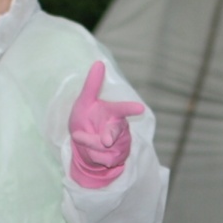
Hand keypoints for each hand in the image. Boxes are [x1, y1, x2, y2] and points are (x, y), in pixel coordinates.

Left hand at [67, 60, 145, 186]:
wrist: (82, 144)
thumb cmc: (86, 118)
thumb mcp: (84, 101)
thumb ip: (92, 85)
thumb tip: (99, 62)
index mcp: (114, 111)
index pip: (122, 109)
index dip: (130, 109)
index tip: (140, 109)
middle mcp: (121, 126)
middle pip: (113, 133)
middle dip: (107, 137)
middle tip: (105, 140)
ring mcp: (122, 142)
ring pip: (104, 148)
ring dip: (89, 146)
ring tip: (85, 139)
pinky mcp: (119, 157)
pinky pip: (104, 159)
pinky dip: (93, 156)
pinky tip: (93, 152)